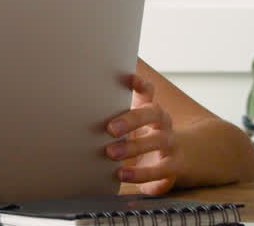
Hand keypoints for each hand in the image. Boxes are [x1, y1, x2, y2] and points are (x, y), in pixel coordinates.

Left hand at [105, 73, 179, 195]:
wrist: (178, 159)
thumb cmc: (142, 136)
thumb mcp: (130, 124)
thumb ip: (112, 115)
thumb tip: (75, 109)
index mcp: (149, 108)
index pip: (147, 91)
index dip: (139, 83)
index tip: (128, 78)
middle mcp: (163, 122)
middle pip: (152, 113)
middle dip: (131, 119)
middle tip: (109, 129)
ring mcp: (171, 143)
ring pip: (159, 141)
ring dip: (134, 147)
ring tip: (111, 155)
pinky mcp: (174, 166)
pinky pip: (161, 170)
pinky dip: (143, 174)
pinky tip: (124, 176)